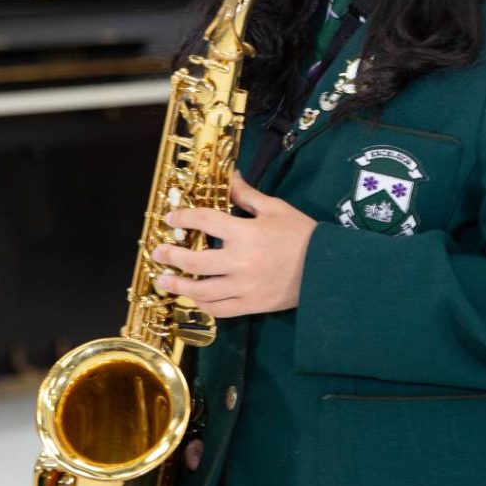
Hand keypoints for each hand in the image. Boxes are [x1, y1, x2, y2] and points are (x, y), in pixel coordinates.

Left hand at [153, 172, 317, 317]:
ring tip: (165, 281)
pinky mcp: (251, 305)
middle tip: (158, 253)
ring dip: (179, 286)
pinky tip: (194, 298)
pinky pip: (219, 309)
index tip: (171, 217)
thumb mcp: (276, 208)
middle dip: (171, 256)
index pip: (205, 221)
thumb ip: (248, 195)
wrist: (327, 269)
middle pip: (194, 261)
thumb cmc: (302, 235)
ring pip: (201, 291)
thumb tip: (230, 176)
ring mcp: (244, 287)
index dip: (184, 217)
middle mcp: (240, 262)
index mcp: (246, 233)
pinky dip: (203, 304)